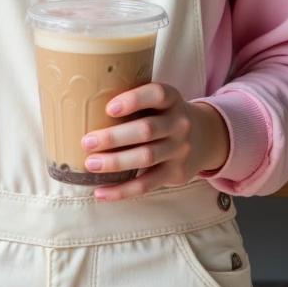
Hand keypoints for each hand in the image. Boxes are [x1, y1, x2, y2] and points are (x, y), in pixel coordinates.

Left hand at [81, 82, 229, 200]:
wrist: (205, 138)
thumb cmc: (164, 116)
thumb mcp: (159, 102)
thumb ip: (134, 101)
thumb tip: (82, 106)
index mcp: (172, 99)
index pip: (157, 94)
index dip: (134, 100)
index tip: (109, 108)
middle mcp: (179, 123)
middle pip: (147, 130)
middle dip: (114, 137)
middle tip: (86, 142)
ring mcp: (179, 149)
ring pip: (146, 157)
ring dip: (115, 162)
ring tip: (91, 164)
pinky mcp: (176, 173)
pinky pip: (147, 184)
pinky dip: (122, 190)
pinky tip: (101, 192)